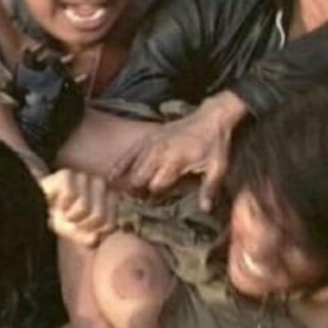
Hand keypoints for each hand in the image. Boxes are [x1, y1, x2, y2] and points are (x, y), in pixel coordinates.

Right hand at [39, 169, 117, 247]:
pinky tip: (57, 201)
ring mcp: (85, 177)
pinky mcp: (67, 174)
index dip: (94, 233)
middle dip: (81, 225)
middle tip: (71, 220)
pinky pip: (70, 195)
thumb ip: (88, 238)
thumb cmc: (62, 216)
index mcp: (110, 198)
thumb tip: (95, 239)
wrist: (38, 203)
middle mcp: (100, 185)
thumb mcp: (76, 232)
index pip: (110, 225)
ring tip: (64, 211)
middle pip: (99, 217)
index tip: (83, 229)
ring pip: (84, 207)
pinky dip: (62, 204)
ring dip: (70, 215)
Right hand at [107, 91, 247, 210]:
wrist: (211, 117)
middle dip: (137, 192)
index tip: (155, 204)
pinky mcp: (147, 138)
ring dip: (126, 182)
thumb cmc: (215, 144)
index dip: (154, 198)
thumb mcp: (217, 167)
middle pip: (138, 179)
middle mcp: (159, 152)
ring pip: (129, 167)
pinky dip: (119, 166)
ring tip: (124, 194)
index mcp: (175, 160)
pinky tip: (111, 178)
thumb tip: (205, 209)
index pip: (155, 186)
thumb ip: (209, 188)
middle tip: (139, 201)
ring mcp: (150, 144)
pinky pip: (127, 154)